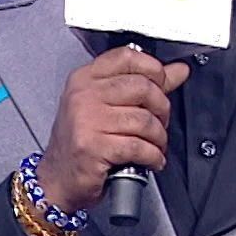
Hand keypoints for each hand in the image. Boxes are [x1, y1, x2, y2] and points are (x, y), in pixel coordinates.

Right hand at [34, 46, 190, 212]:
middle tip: (160, 123)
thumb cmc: (82, 143)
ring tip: (155, 146)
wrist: (58, 178)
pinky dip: (153, 156)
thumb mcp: (107, 106)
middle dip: (162, 109)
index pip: (127, 57)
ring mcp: (87, 120)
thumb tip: (177, 70)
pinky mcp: (94, 146)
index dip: (154, 70)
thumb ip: (145, 85)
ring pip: (144, 120)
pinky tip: (151, 159)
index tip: (162, 85)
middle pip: (142, 87)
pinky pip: (139, 146)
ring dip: (159, 138)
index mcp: (85, 79)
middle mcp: (84, 95)